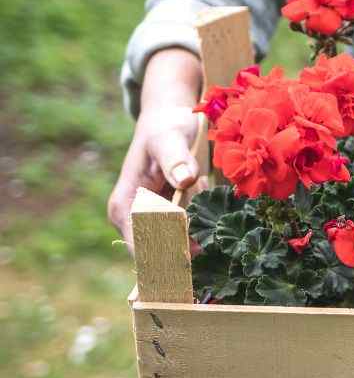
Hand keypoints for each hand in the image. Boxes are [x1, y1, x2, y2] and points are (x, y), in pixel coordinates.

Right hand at [108, 48, 205, 251]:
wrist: (171, 122)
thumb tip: (185, 180)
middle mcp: (134, 223)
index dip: (169, 254)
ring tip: (199, 178)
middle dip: (192, 229)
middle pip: (166, 252)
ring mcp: (153, 224)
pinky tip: (202, 183)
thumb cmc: (166, 128)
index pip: (142, 248)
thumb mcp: (170, 137)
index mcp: (124, 208)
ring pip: (184, 244)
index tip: (196, 249)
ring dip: (201, 221)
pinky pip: (195, 233)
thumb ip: (175, 158)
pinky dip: (205, 215)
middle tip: (199, 186)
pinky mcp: (174, 221)